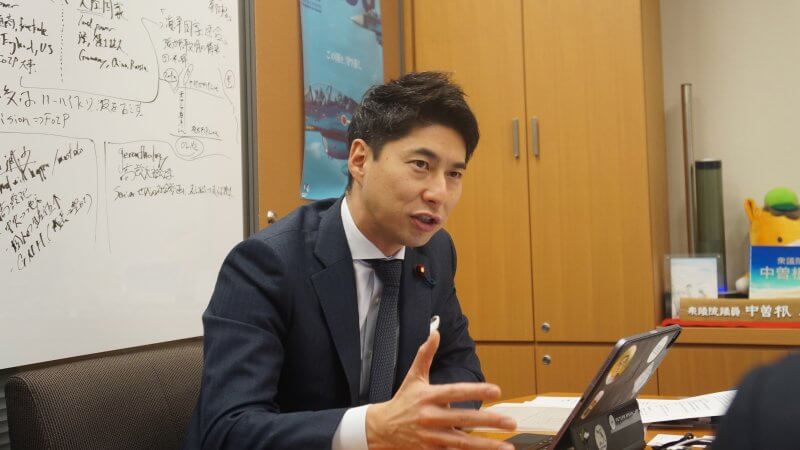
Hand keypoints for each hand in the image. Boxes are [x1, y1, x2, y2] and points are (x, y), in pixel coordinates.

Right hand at [365, 331, 516, 449]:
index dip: (476, 390)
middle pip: (463, 419)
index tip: (496, 390)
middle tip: (510, 422)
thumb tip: (435, 332)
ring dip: (485, 445)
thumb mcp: (413, 377)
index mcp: (428, 396)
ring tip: (506, 447)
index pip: (456, 392)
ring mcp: (431, 437)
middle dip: (488, 421)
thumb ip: (425, 355)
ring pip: (462, 442)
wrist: (381, 429)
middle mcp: (431, 416)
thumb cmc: (402, 402)